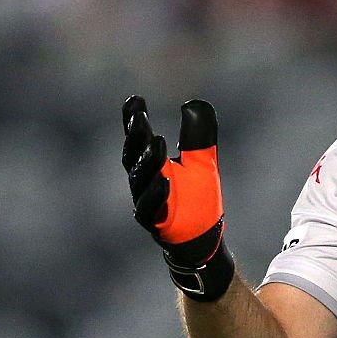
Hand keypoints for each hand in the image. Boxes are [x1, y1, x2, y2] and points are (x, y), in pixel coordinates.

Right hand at [122, 96, 233, 299]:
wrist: (202, 237)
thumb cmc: (197, 198)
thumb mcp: (203, 162)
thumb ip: (198, 135)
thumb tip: (192, 103)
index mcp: (152, 165)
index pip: (138, 139)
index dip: (134, 120)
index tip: (134, 100)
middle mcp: (144, 182)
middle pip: (134, 157)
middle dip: (136, 136)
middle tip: (140, 117)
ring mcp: (148, 204)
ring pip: (141, 182)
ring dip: (148, 162)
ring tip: (157, 142)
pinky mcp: (156, 225)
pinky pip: (151, 210)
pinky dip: (157, 194)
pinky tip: (165, 181)